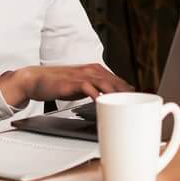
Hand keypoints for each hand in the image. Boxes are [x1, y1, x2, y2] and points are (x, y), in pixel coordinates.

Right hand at [0, 64, 131, 105]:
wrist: (37, 79)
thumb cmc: (60, 83)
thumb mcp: (83, 85)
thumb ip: (98, 89)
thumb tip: (113, 99)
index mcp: (97, 70)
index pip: (120, 81)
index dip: (131, 93)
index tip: (142, 105)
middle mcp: (93, 70)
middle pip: (117, 83)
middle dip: (129, 96)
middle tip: (140, 109)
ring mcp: (84, 75)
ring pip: (107, 84)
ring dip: (118, 95)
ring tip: (128, 107)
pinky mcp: (74, 82)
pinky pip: (90, 89)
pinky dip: (99, 96)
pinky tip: (105, 104)